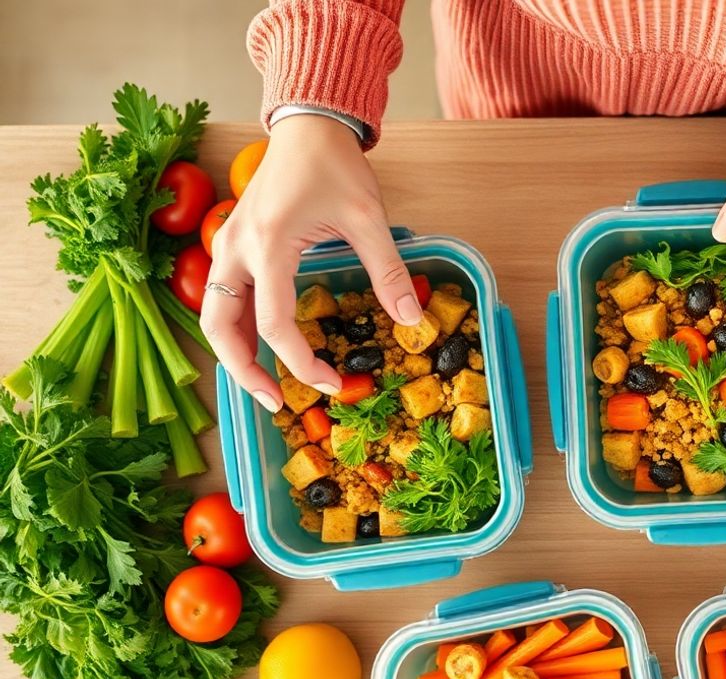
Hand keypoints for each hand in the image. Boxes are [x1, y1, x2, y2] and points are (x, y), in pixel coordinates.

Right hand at [202, 115, 421, 411]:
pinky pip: (223, 298)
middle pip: (220, 328)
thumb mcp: (368, 217)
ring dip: (235, 354)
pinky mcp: (231, 245)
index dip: (301, 362)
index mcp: (268, 245)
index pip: (274, 324)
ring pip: (214, 315)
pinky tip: (263, 348)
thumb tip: (409, 321)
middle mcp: (236, 249)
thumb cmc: (334, 165)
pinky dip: (237, 329)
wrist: (307, 126)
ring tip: (267, 384)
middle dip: (244, 371)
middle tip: (277, 401)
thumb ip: (388, 270)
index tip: (331, 384)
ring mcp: (227, 246)